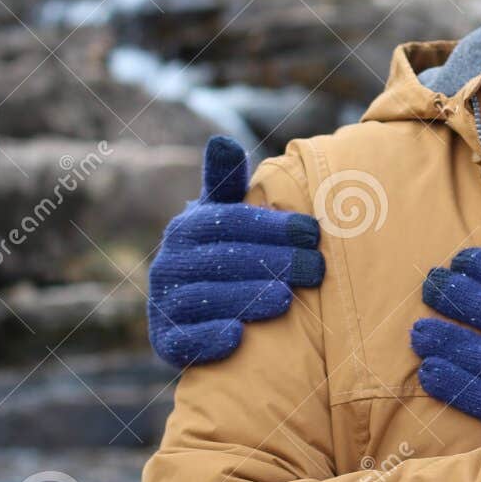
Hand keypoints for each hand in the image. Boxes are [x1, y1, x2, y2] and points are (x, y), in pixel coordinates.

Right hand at [147, 136, 323, 367]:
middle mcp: (169, 263)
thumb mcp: (224, 216)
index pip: (228, 222)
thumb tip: (222, 139)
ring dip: (245, 297)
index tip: (313, 231)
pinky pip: (183, 342)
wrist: (195, 312)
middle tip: (316, 269)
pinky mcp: (165, 342)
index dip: (271, 225)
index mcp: (187, 228)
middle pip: (221, 259)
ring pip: (203, 299)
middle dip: (273, 261)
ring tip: (284, 298)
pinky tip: (237, 337)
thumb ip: (226, 182)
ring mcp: (164, 303)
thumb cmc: (225, 253)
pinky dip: (207, 339)